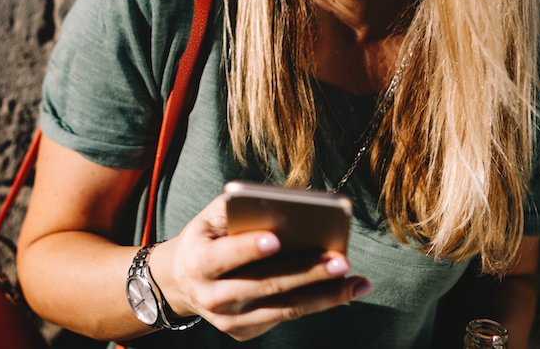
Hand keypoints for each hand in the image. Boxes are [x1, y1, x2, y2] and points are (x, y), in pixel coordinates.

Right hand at [150, 196, 371, 340]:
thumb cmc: (207, 238)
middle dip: (306, 272)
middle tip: (340, 260)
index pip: (223, 257)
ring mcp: (229, 320)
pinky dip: (317, 302)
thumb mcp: (210, 218)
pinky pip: (286, 316)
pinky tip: (344, 290)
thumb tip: (284, 207)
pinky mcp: (245, 332)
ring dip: (325, 295)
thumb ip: (239, 208)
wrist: (182, 282)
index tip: (276, 238)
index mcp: (198, 263)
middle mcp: (211, 297)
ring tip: (356, 281)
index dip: (248, 249)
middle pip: (264, 285)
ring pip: (283, 308)